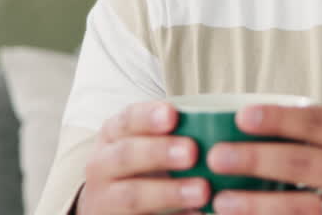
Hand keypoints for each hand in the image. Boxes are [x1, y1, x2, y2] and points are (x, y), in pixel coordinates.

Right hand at [76, 101, 210, 214]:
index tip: (172, 115)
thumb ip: (171, 132)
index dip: (148, 117)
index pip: (126, 120)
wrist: (107, 203)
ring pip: (132, 196)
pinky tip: (198, 214)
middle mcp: (102, 165)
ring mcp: (106, 199)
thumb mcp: (141, 140)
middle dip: (158, 153)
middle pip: (126, 156)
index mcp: (112, 135)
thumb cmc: (138, 163)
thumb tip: (218, 123)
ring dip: (169, 192)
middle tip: (192, 152)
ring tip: (202, 190)